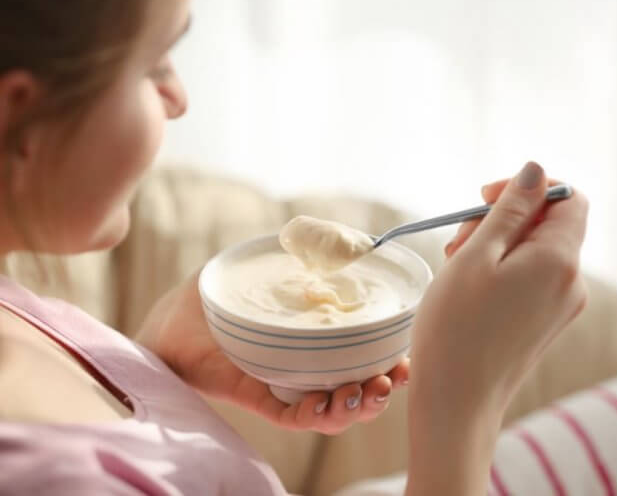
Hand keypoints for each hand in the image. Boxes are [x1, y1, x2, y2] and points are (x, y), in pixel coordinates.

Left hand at [135, 273, 409, 434]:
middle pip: (356, 390)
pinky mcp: (256, 398)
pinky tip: (329, 403)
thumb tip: (348, 239)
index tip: (406, 355)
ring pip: (331, 411)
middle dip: (383, 389)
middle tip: (393, 377)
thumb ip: (302, 253)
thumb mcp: (265, 268)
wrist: (170, 318)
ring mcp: (283, 387)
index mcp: (315, 344)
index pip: (361, 358)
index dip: (389, 361)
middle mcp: (306, 370)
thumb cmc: (218, 295)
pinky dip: (315, 415)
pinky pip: (291, 417)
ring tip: (368, 391)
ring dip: (357, 406)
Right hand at [409, 162, 588, 417]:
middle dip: (502, 220)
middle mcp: (572, 283)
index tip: (485, 198)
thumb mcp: (477, 256)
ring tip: (456, 268)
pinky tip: (469, 289)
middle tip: (457, 242)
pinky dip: (502, 272)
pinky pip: (532, 280)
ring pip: (535, 252)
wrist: (457, 403)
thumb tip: (537, 170)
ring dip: (496, 246)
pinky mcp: (546, 324)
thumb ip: (511, 209)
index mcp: (560, 260)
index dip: (529, 187)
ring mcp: (562, 307)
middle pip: (548, 224)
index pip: (569, 198)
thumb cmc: (456, 327)